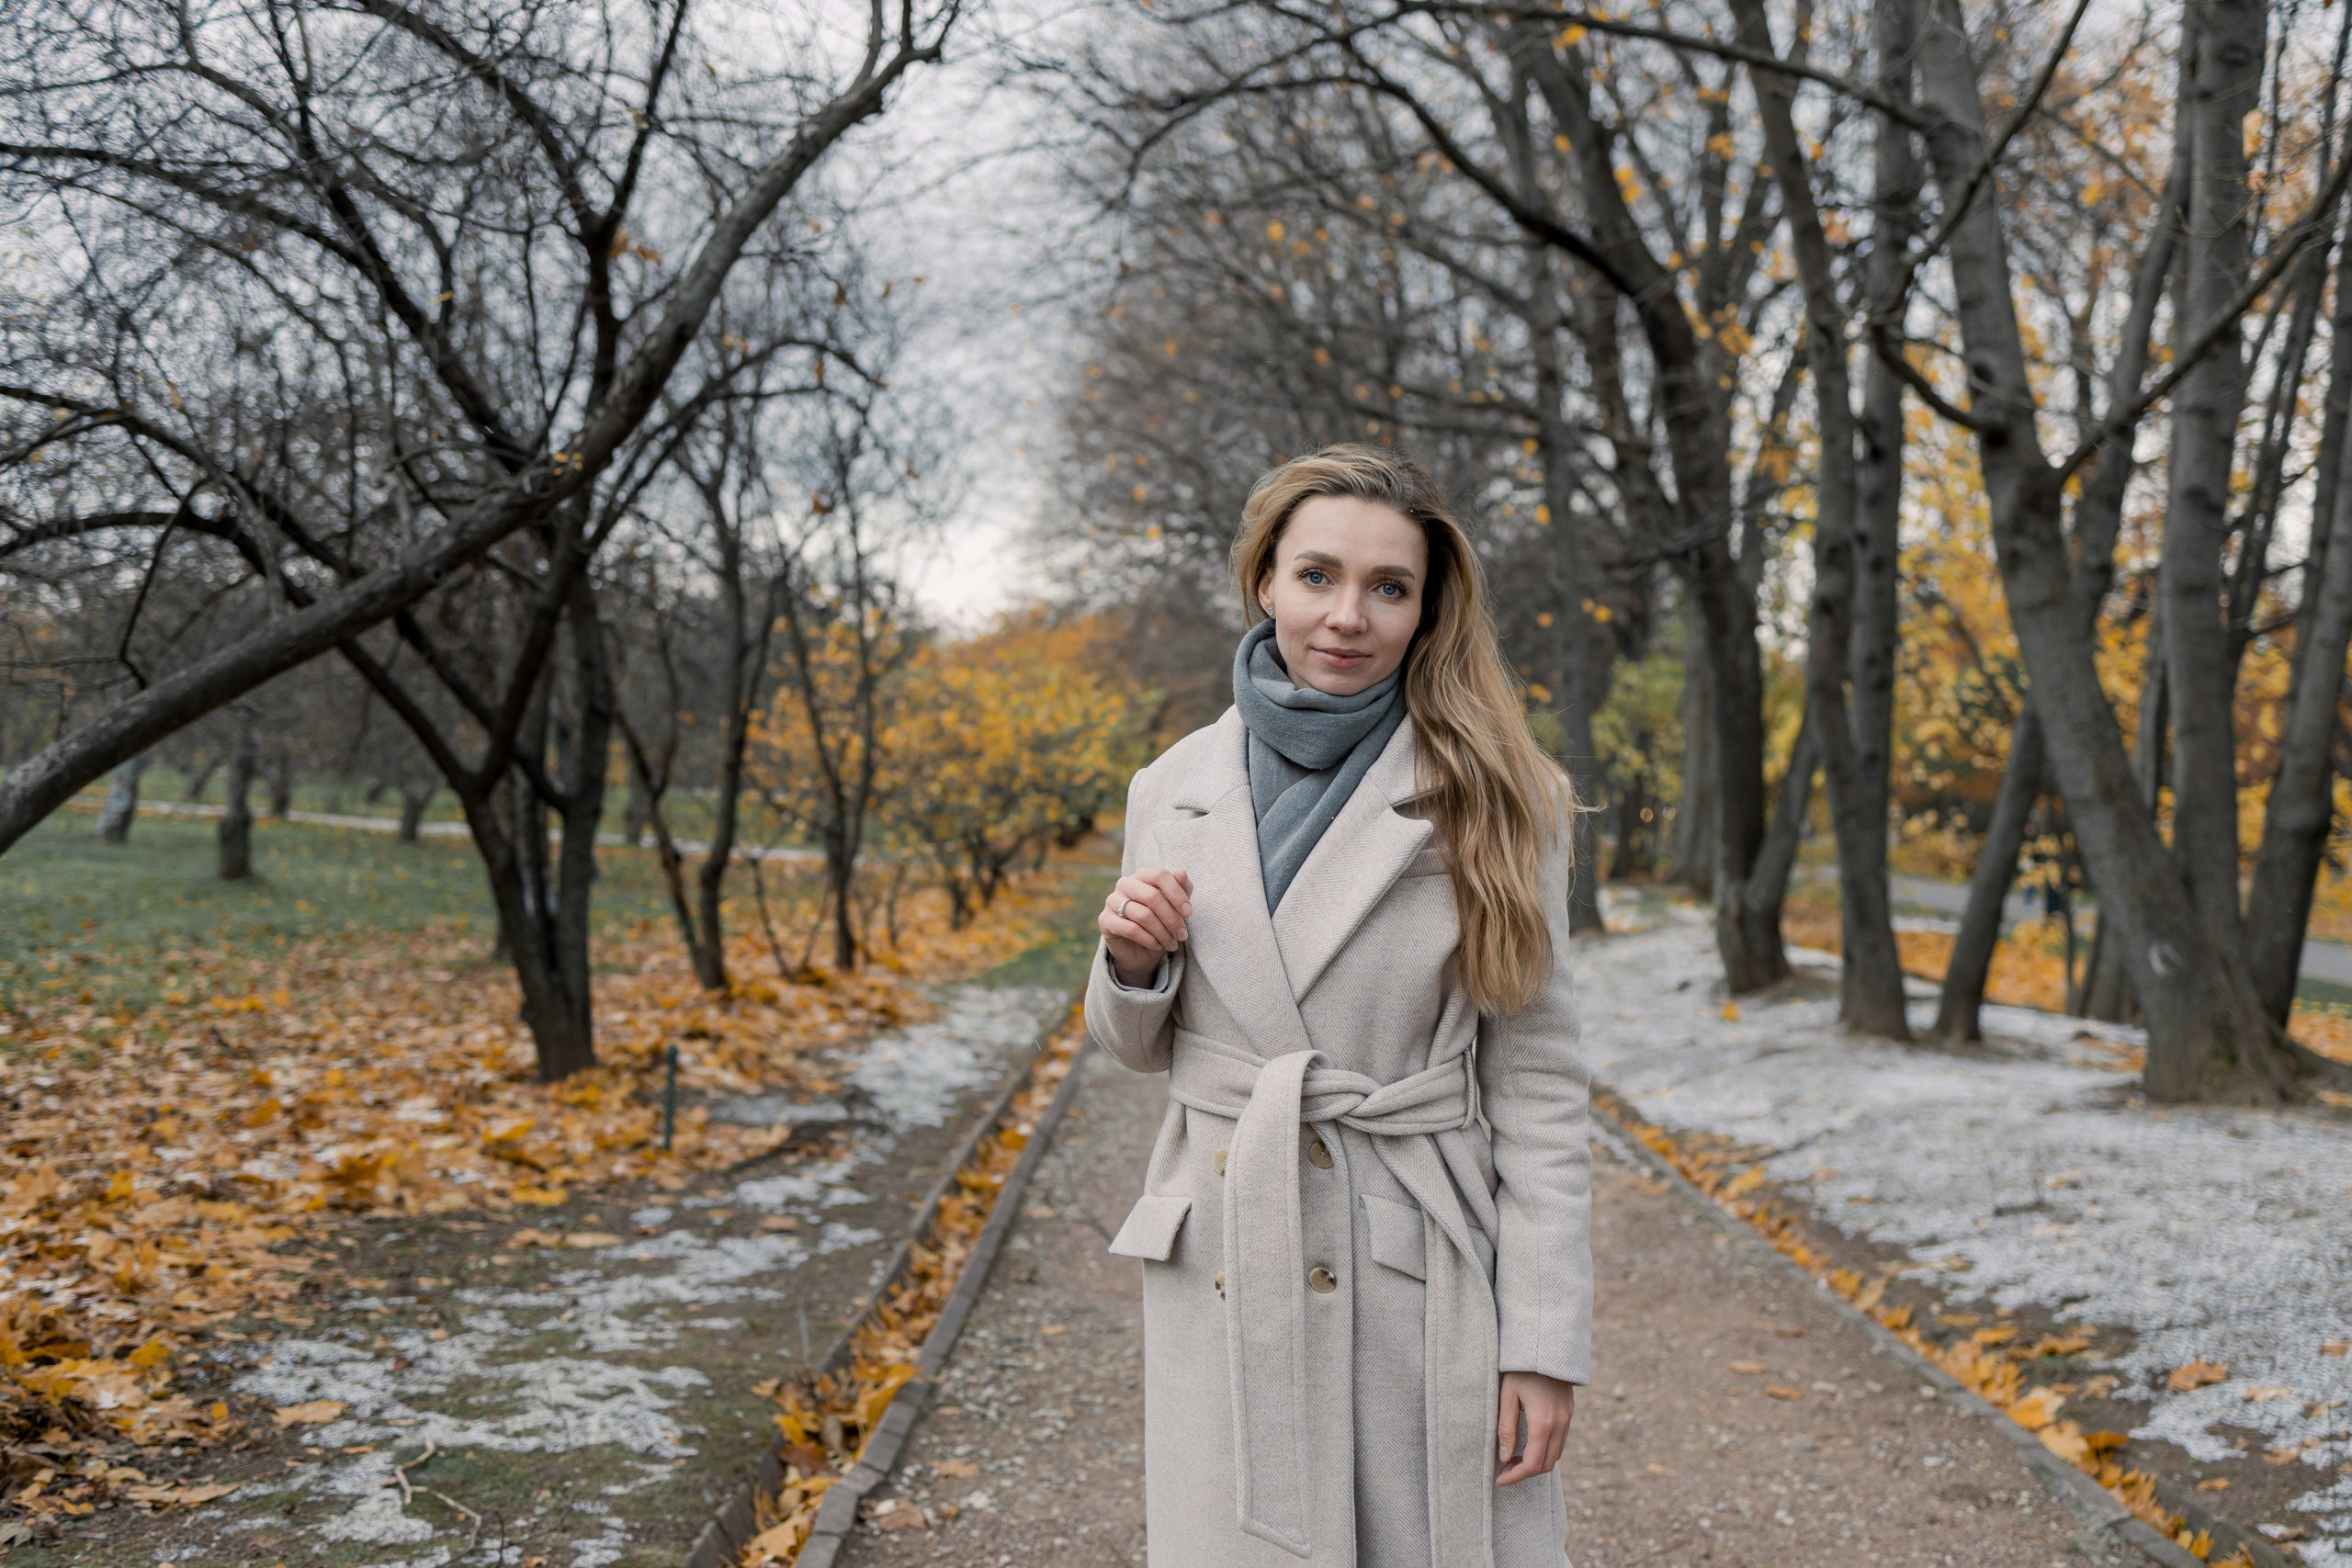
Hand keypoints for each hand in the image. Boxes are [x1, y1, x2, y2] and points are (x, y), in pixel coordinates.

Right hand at [1100, 868, 1192, 986]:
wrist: (1139, 951)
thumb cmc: (1159, 923)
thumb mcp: (1175, 908)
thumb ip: (1181, 889)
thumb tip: (1181, 871)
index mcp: (1142, 875)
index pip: (1160, 875)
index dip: (1177, 893)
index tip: (1189, 912)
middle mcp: (1125, 884)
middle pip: (1153, 896)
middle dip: (1172, 918)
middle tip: (1183, 935)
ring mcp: (1112, 901)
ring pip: (1144, 915)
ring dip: (1163, 933)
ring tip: (1172, 944)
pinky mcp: (1105, 920)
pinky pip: (1131, 929)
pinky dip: (1149, 939)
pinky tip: (1157, 946)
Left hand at [1496, 1371, 1574, 1484]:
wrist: (1546, 1346)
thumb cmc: (1521, 1369)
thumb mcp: (1507, 1396)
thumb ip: (1506, 1428)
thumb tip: (1504, 1457)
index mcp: (1543, 1423)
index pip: (1532, 1464)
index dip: (1515, 1476)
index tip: (1499, 1480)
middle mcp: (1560, 1425)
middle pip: (1546, 1464)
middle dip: (1525, 1473)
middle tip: (1504, 1471)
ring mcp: (1567, 1419)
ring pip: (1555, 1455)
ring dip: (1536, 1463)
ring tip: (1513, 1459)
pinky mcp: (1569, 1413)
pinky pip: (1560, 1442)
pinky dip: (1545, 1451)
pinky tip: (1527, 1445)